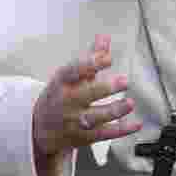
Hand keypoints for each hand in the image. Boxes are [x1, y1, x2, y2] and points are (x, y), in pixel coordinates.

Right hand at [32, 34, 142, 175]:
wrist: (39, 128)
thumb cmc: (59, 95)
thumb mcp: (69, 76)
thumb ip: (90, 58)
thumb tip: (104, 38)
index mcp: (62, 82)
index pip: (73, 71)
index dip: (89, 64)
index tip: (107, 58)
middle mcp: (66, 101)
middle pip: (85, 94)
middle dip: (105, 88)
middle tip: (124, 81)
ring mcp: (74, 121)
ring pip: (95, 117)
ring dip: (114, 111)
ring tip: (129, 103)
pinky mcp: (84, 137)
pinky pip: (104, 134)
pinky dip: (121, 130)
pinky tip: (136, 124)